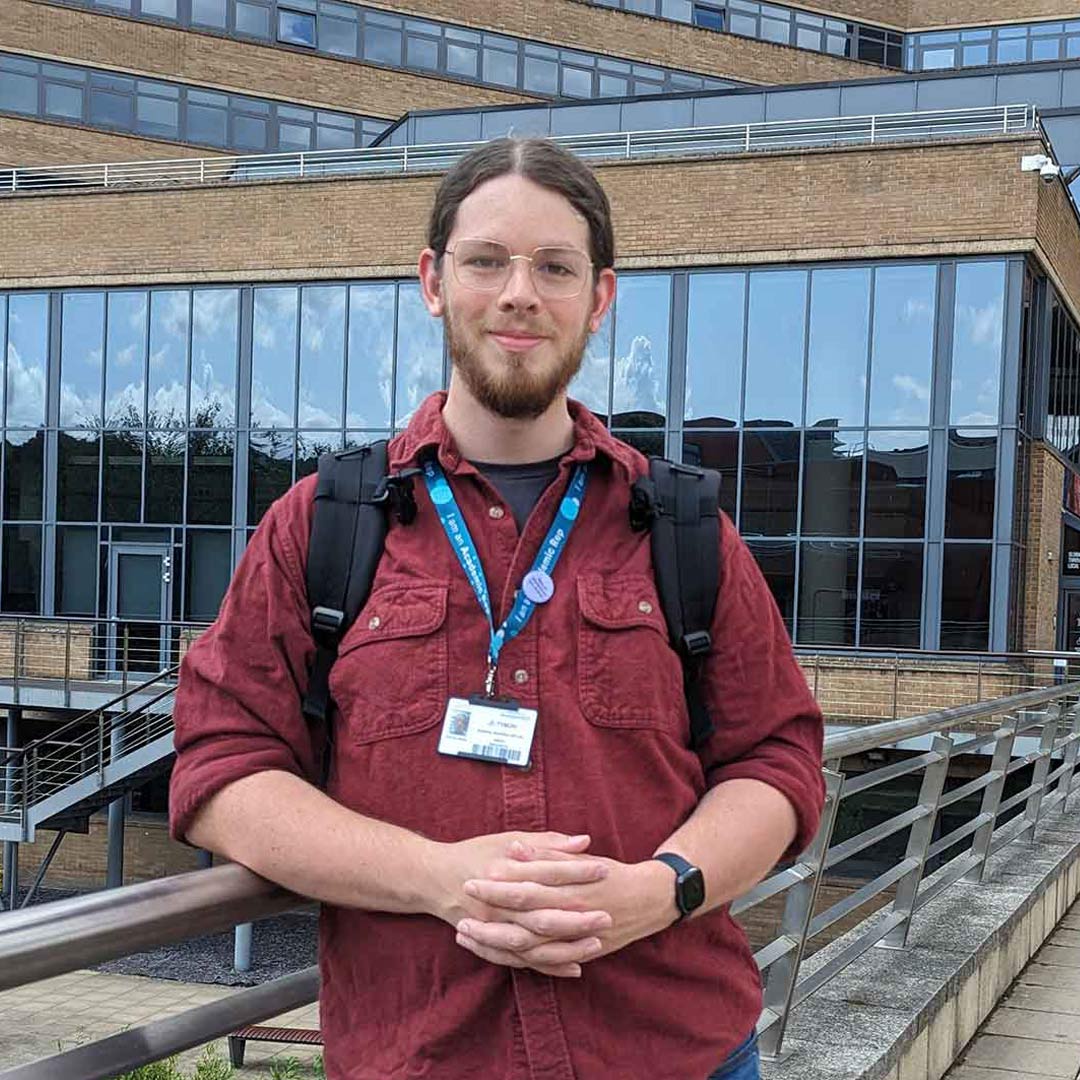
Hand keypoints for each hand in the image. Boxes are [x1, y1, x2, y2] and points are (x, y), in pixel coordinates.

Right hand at [422, 832, 614, 977]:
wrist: (433, 878)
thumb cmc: (477, 853)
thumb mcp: (509, 839)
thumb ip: (548, 842)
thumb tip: (585, 842)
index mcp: (503, 869)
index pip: (547, 871)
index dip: (576, 871)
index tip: (605, 869)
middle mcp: (497, 901)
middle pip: (542, 913)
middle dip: (576, 917)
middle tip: (607, 916)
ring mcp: (492, 926)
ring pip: (533, 943)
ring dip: (566, 946)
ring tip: (597, 942)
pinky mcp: (491, 942)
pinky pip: (522, 961)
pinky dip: (548, 966)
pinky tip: (575, 967)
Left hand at [455, 850, 677, 975]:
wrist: (648, 899)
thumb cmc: (609, 872)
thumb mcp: (580, 858)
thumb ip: (547, 854)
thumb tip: (515, 849)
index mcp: (570, 888)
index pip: (526, 888)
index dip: (498, 887)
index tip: (471, 881)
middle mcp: (571, 916)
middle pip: (522, 922)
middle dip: (489, 919)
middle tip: (461, 917)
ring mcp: (574, 940)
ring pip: (528, 949)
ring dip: (495, 944)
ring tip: (465, 937)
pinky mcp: (578, 954)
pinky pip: (543, 964)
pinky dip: (518, 962)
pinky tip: (493, 955)